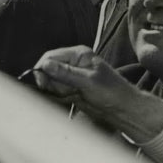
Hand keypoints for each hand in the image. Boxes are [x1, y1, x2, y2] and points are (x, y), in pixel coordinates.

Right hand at [31, 46, 162, 142]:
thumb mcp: (88, 81)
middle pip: (48, 69)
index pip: (51, 56)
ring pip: (50, 82)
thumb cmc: (111, 91)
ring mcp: (71, 76)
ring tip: (72, 95)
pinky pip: (56, 91)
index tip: (41, 82)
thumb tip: (45, 65)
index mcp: (78, 54)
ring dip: (56, 90)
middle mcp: (73, 63)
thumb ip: (66, 73)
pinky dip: (59, 96)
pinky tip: (71, 98)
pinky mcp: (70, 89)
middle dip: (51, 82)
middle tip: (63, 91)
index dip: (43, 69)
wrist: (121, 108)